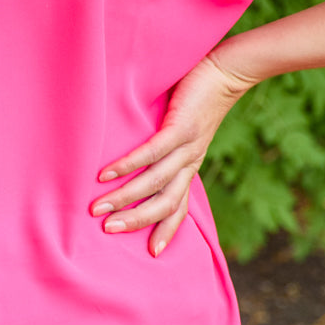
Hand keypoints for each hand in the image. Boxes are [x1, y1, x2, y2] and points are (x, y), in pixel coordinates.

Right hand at [90, 50, 255, 256]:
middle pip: (165, 203)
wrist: (227, 71)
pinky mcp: (180, 127)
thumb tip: (136, 157)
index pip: (179, 206)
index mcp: (190, 165)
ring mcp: (187, 147)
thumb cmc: (198, 97)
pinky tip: (106, 174)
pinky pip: (151, 153)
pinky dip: (127, 165)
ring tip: (97, 207)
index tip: (153, 253)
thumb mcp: (183, 128)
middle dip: (136, 220)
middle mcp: (190, 162)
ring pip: (155, 183)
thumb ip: (165, 145)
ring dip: (125, 198)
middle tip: (107, 230)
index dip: (167, 230)